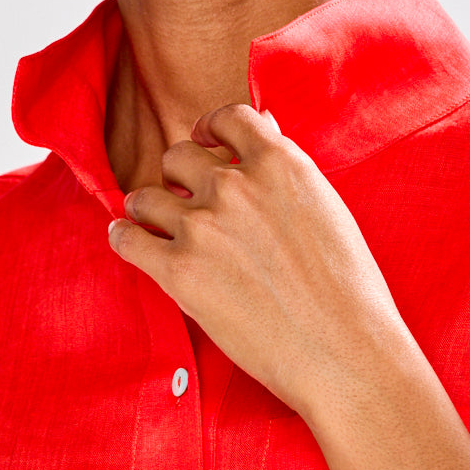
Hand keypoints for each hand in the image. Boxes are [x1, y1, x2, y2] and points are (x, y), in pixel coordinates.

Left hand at [106, 102, 407, 418]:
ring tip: (154, 225)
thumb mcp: (326, 208)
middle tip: (186, 200)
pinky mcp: (178, 270)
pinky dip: (123, 238)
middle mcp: (234, 185)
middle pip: (177, 155)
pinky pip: (126, 239)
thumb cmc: (346, 288)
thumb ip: (286, 171)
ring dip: (148, 209)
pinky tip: (128, 241)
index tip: (205, 143)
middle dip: (179, 176)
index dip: (210, 129)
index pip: (227, 118)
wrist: (343, 351)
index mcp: (279, 163)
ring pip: (145, 196)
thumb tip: (263, 130)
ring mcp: (202, 226)